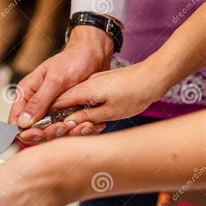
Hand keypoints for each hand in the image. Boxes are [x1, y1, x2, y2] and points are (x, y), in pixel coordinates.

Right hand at [8, 26, 112, 143]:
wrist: (94, 54)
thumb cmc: (73, 60)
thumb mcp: (55, 80)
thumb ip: (38, 101)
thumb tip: (23, 122)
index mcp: (26, 94)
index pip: (16, 122)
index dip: (25, 132)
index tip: (39, 133)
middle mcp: (36, 105)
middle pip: (33, 131)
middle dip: (48, 133)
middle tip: (63, 126)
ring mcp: (51, 111)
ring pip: (51, 134)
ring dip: (66, 133)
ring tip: (80, 124)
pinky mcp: (65, 115)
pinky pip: (67, 130)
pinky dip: (77, 131)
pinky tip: (87, 125)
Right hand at [51, 61, 165, 124]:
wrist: (155, 75)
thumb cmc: (135, 93)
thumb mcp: (109, 112)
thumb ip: (86, 117)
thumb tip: (68, 123)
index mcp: (82, 91)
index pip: (55, 104)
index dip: (51, 118)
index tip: (52, 129)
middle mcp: (83, 85)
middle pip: (64, 105)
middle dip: (68, 121)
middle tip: (81, 131)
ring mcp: (91, 84)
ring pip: (76, 103)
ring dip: (81, 117)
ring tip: (95, 126)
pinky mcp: (100, 84)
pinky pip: (87, 99)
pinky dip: (89, 110)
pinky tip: (100, 119)